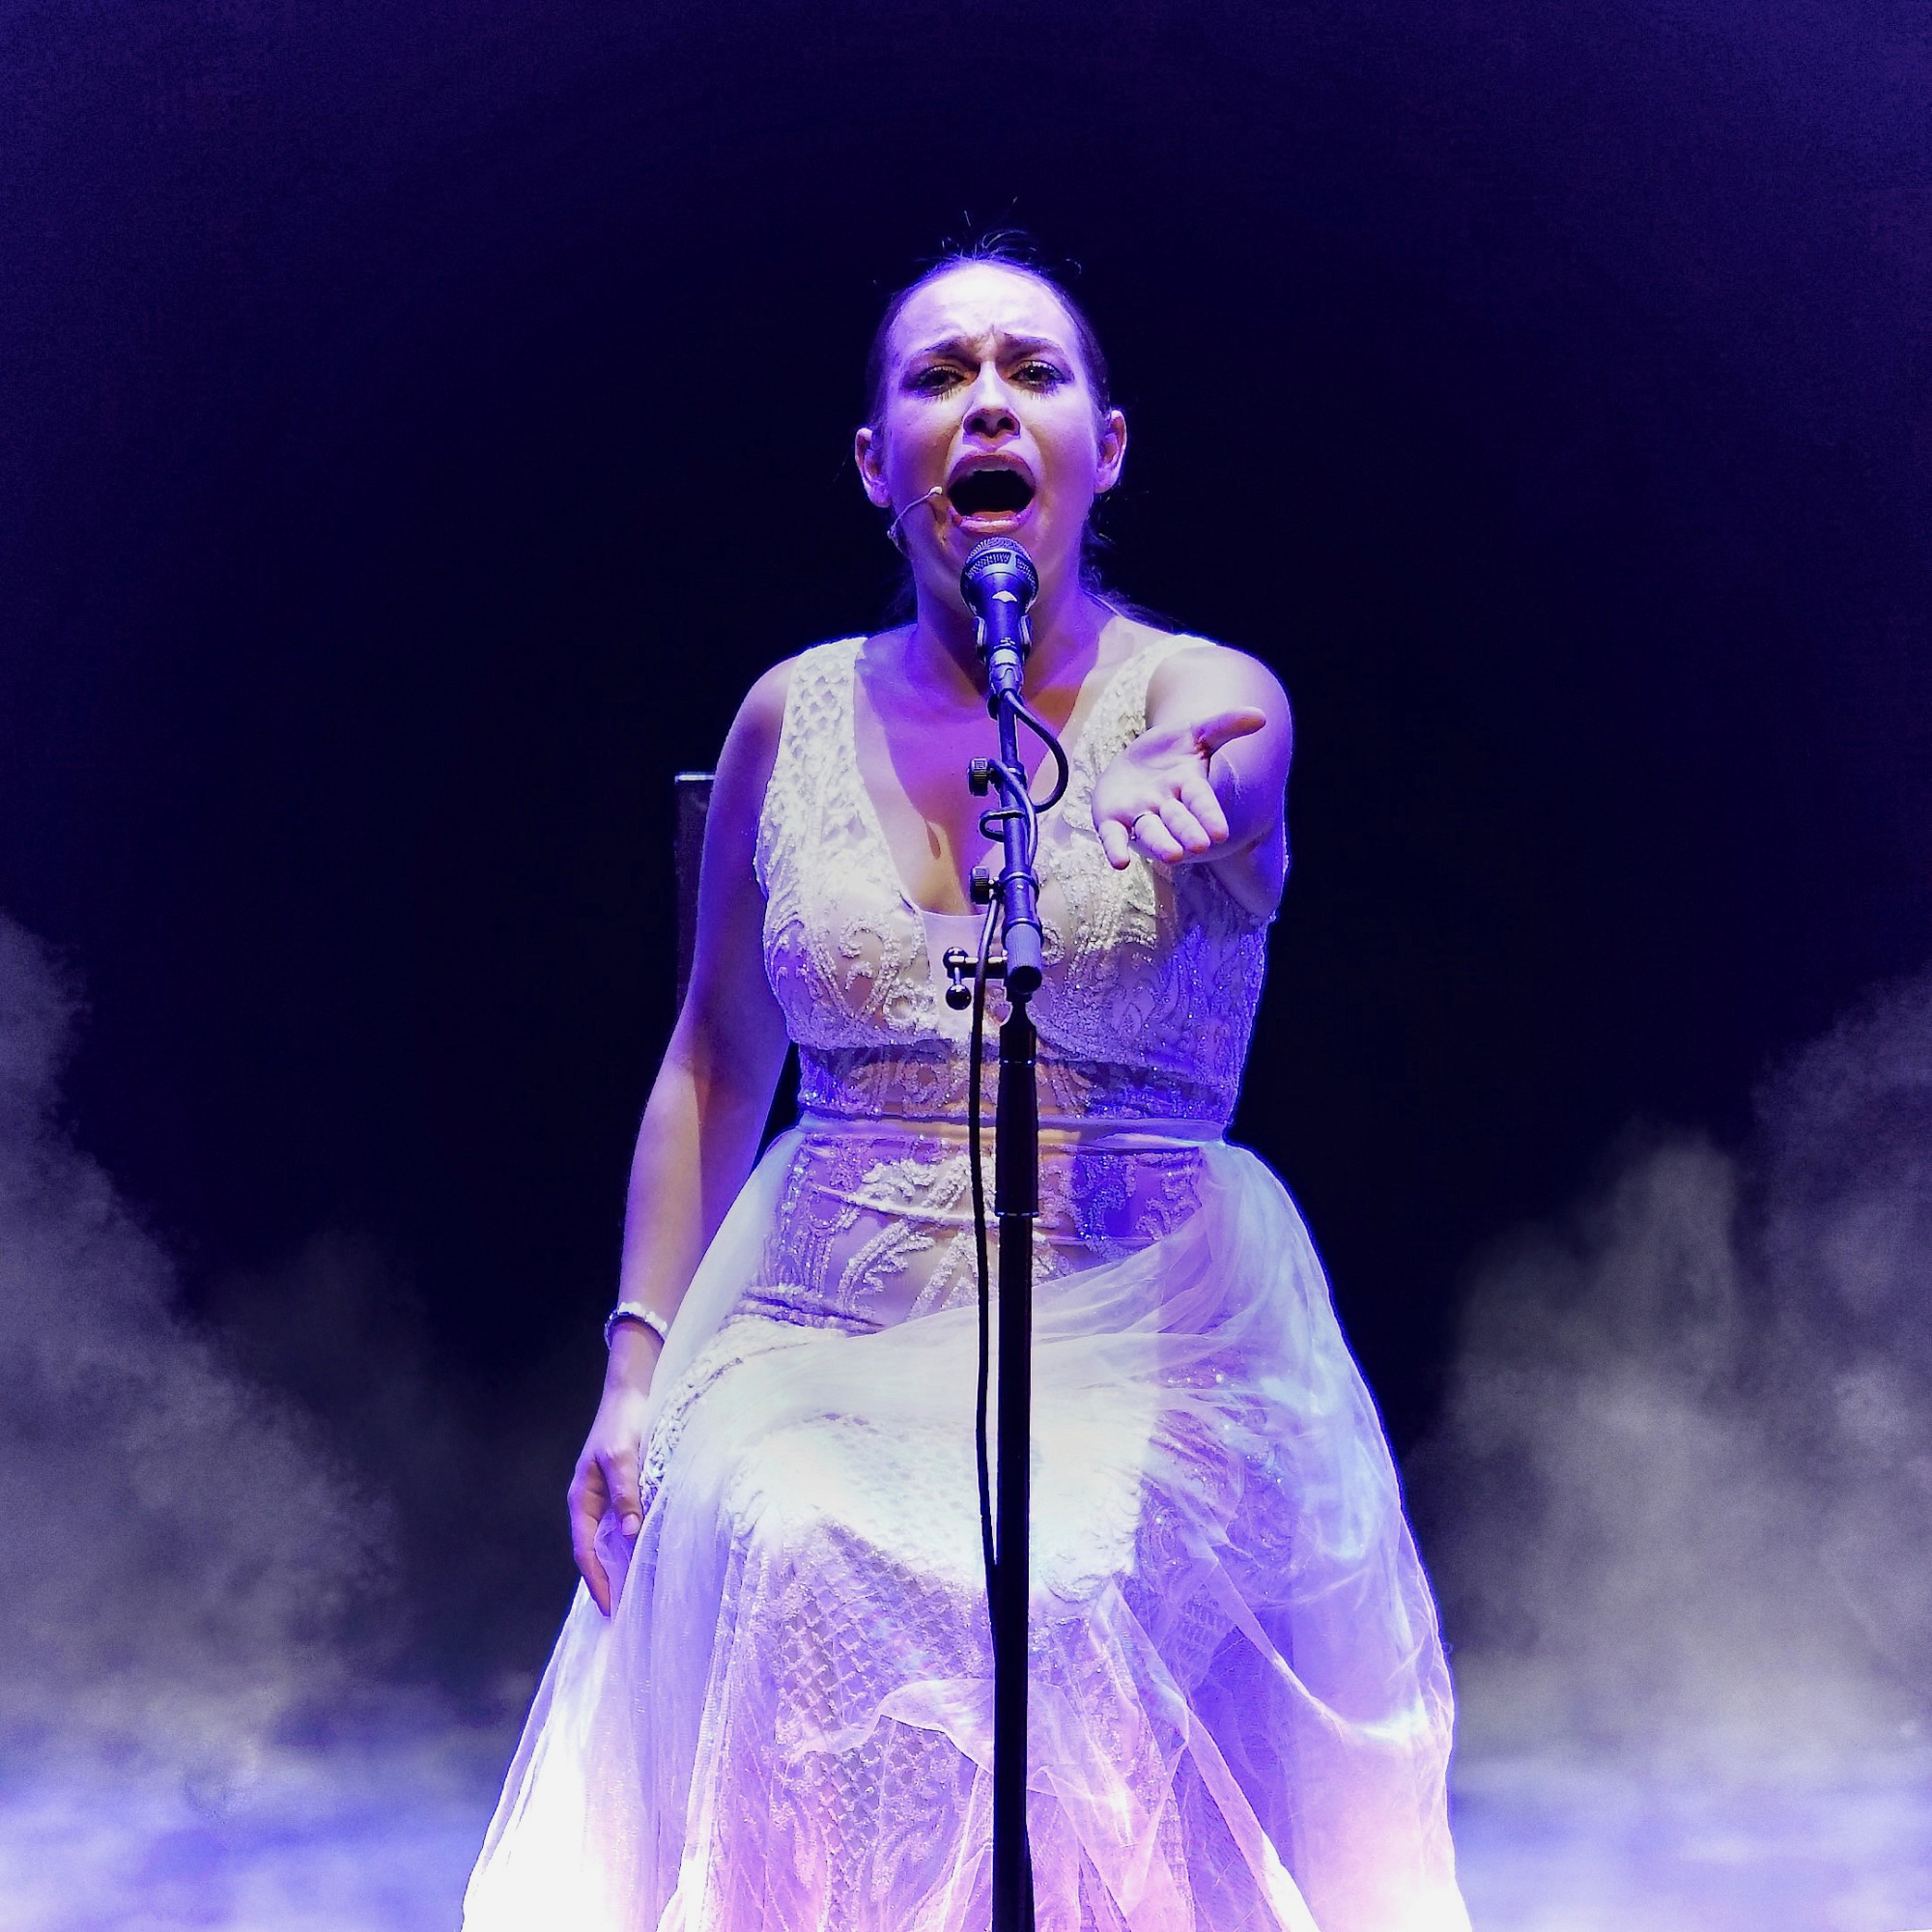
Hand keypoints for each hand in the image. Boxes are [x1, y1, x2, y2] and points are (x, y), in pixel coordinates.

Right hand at [568, 1376, 655, 1616]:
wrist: (634, 1389)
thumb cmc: (623, 1421)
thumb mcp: (622, 1456)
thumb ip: (625, 1493)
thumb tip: (630, 1535)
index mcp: (581, 1499)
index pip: (584, 1551)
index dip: (596, 1582)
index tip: (610, 1610)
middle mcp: (593, 1503)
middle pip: (598, 1552)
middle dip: (610, 1581)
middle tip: (629, 1614)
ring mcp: (610, 1498)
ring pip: (615, 1541)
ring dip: (625, 1566)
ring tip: (642, 1595)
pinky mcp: (629, 1490)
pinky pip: (630, 1526)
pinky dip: (638, 1545)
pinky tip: (654, 1556)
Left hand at [1093, 707, 1268, 868]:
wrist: (1135, 763)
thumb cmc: (1171, 751)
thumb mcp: (1196, 732)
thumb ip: (1225, 725)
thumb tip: (1261, 716)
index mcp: (1189, 786)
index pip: (1201, 802)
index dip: (1209, 816)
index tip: (1220, 833)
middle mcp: (1166, 806)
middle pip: (1178, 821)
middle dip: (1188, 832)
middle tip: (1199, 847)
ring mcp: (1139, 814)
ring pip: (1151, 832)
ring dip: (1160, 844)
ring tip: (1173, 856)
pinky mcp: (1112, 821)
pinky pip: (1115, 837)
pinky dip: (1116, 849)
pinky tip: (1119, 862)